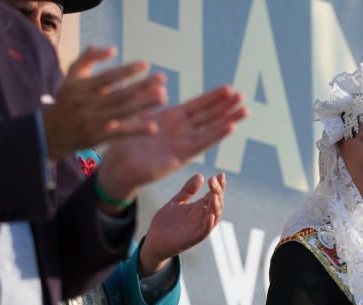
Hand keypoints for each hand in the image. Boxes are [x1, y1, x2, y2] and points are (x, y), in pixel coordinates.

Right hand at [43, 46, 165, 158]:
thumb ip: (89, 57)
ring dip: (145, 105)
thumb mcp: (72, 75)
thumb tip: (112, 49)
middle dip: (143, 86)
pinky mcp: (98, 137)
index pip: (108, 77)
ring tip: (163, 96)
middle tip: (162, 79)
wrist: (52, 131)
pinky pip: (120, 133)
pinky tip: (153, 127)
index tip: (146, 64)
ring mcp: (93, 121)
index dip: (127, 70)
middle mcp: (87, 104)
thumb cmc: (68, 98)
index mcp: (81, 87)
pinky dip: (136, 130)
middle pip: (120, 94)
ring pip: (123, 112)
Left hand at [97, 86, 246, 201]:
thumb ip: (148, 97)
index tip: (229, 88)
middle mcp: (181, 130)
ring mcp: (182, 142)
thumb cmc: (123, 140)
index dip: (213, 97)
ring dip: (228, 119)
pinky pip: (202, 144)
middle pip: (208, 115)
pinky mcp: (180, 156)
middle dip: (226, 106)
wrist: (118, 166)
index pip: (197, 105)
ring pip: (210, 128)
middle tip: (243, 96)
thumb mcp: (135, 113)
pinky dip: (217, 135)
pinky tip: (231, 127)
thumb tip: (160, 80)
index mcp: (171, 117)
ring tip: (245, 110)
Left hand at [138, 173, 225, 275]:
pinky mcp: (193, 238)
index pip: (214, 195)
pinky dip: (208, 224)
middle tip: (213, 181)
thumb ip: (188, 190)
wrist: (154, 240)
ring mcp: (198, 228)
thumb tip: (200, 176)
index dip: (219, 185)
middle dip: (217, 192)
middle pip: (216, 204)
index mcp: (199, 208)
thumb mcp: (176, 202)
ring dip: (216, 207)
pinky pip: (204, 231)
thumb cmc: (166, 222)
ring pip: (214, 217)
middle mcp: (202, 217)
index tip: (221, 174)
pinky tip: (209, 215)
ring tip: (214, 195)